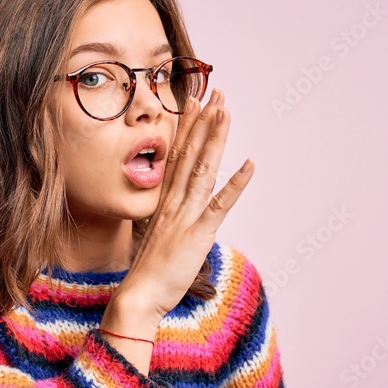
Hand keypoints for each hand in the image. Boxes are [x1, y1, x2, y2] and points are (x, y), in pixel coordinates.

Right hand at [119, 88, 253, 320]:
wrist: (137, 295)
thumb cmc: (147, 274)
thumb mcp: (156, 239)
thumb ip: (167, 221)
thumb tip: (174, 214)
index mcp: (164, 203)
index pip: (176, 157)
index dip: (186, 128)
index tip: (193, 102)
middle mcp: (173, 203)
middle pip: (190, 153)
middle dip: (204, 122)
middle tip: (216, 93)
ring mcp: (185, 216)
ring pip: (203, 169)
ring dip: (216, 139)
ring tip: (226, 110)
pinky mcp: (198, 233)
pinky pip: (220, 204)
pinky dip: (236, 184)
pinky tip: (250, 164)